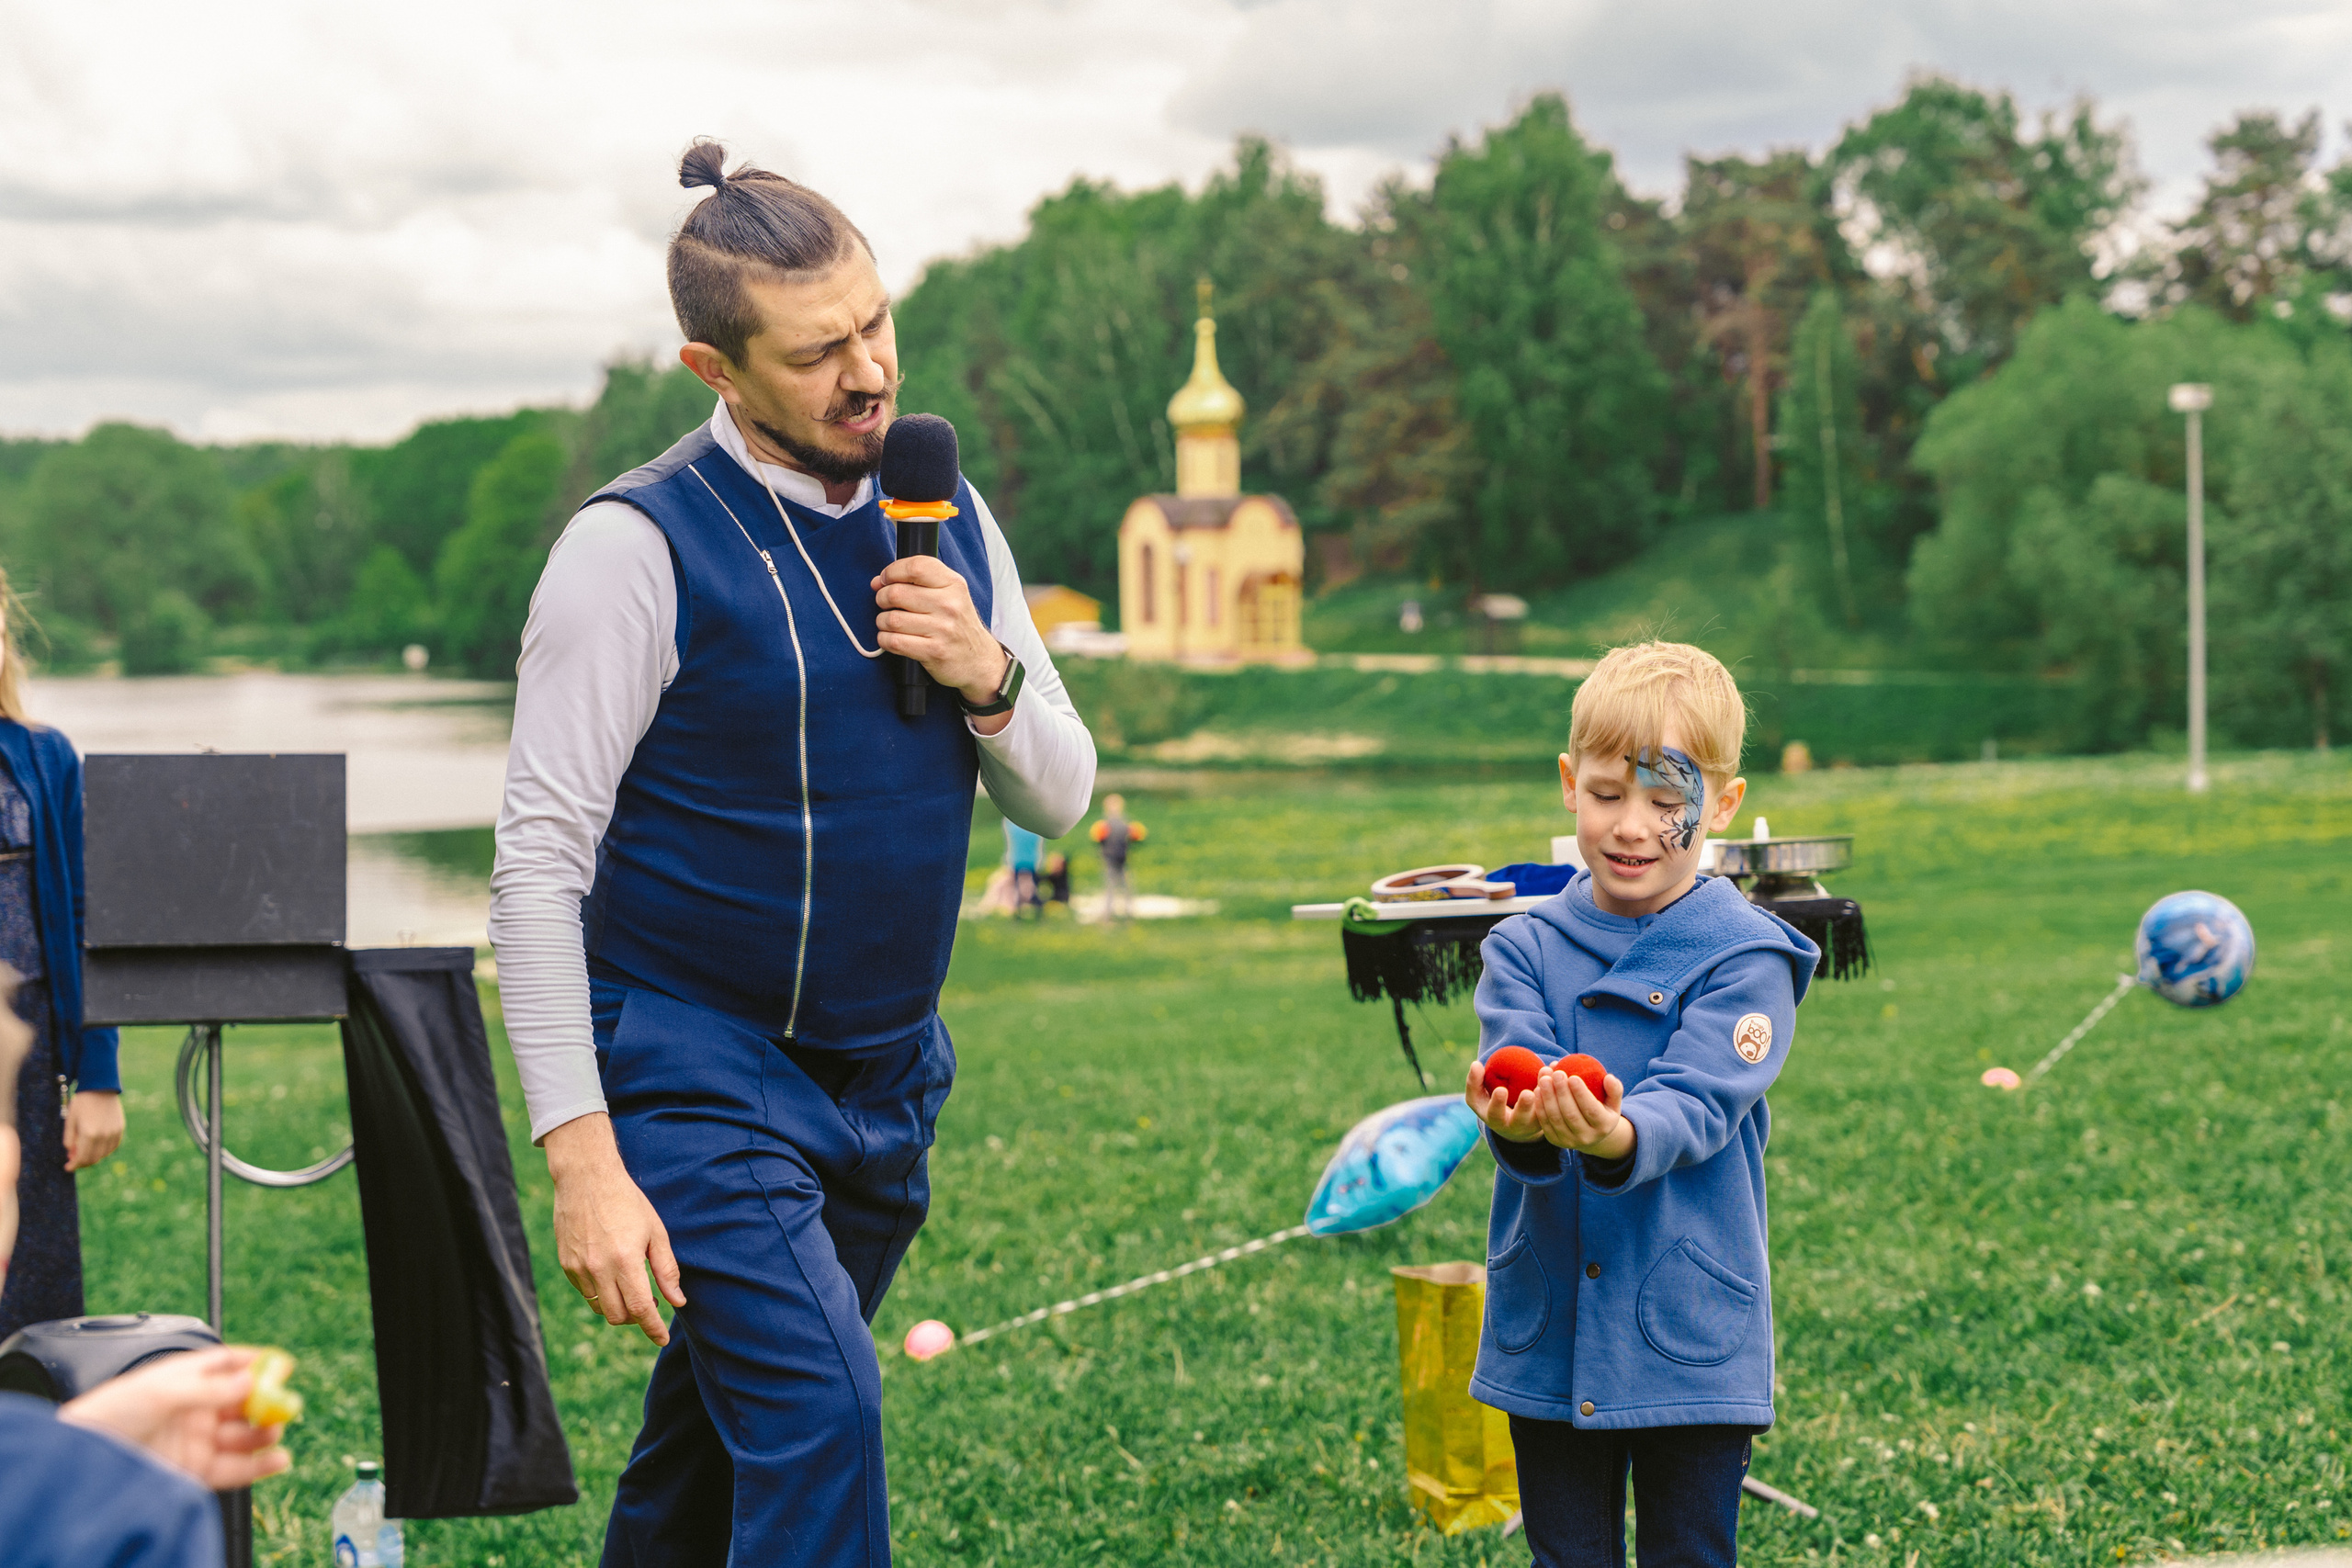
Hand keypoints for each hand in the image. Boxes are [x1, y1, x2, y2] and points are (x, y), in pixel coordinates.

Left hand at [58, 1346, 292, 1490]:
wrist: (80, 1463)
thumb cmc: (109, 1416)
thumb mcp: (161, 1391)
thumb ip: (210, 1388)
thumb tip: (251, 1381)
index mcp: (183, 1378)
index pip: (227, 1365)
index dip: (256, 1364)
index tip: (283, 1365)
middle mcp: (192, 1408)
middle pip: (241, 1402)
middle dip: (265, 1402)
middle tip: (284, 1405)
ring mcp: (194, 1441)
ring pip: (241, 1435)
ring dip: (263, 1433)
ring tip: (274, 1431)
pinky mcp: (194, 1471)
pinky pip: (235, 1468)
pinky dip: (259, 1466)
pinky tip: (277, 1459)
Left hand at [64, 1089, 123, 1170]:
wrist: (100, 1088)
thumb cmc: (82, 1103)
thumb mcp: (70, 1121)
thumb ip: (69, 1140)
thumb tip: (72, 1155)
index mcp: (89, 1134)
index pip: (81, 1158)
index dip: (74, 1165)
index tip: (67, 1168)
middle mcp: (103, 1136)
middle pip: (93, 1159)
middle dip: (82, 1163)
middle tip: (74, 1161)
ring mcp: (114, 1132)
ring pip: (104, 1154)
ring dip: (93, 1157)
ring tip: (85, 1152)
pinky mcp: (120, 1129)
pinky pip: (113, 1146)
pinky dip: (104, 1150)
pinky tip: (96, 1147)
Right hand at [545, 1114, 685, 1344]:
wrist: (587, 1179)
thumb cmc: (628, 1202)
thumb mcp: (656, 1231)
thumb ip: (666, 1269)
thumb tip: (677, 1301)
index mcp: (625, 1260)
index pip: (640, 1308)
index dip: (653, 1328)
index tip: (662, 1339)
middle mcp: (599, 1268)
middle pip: (618, 1316)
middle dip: (636, 1318)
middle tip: (649, 1303)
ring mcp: (579, 1268)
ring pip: (600, 1307)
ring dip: (618, 1307)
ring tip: (631, 1288)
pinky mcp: (566, 1264)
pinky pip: (585, 1292)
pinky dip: (601, 1293)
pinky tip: (611, 1274)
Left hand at [868, 556, 1010, 727]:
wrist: (978, 659)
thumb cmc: (957, 624)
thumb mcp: (950, 593)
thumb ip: (919, 581)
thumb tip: (878, 581)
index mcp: (953, 584)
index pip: (915, 567)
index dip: (892, 572)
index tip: (885, 580)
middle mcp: (949, 605)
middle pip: (896, 593)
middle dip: (882, 598)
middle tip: (886, 605)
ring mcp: (942, 629)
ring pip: (891, 619)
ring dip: (882, 622)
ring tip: (891, 624)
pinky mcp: (933, 651)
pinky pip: (893, 641)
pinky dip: (885, 640)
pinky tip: (892, 638)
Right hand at [1463, 1057, 1548, 1143]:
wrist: (1513, 1124)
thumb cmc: (1491, 1104)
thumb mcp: (1480, 1097)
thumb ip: (1475, 1082)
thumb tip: (1475, 1064)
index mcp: (1496, 1120)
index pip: (1494, 1114)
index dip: (1497, 1103)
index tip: (1501, 1090)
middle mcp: (1515, 1125)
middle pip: (1520, 1119)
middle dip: (1523, 1107)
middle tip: (1528, 1093)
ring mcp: (1532, 1124)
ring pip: (1540, 1113)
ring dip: (1544, 1096)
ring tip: (1546, 1078)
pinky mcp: (1546, 1119)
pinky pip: (1552, 1106)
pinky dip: (1555, 1089)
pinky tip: (1556, 1071)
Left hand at [1530, 1066, 1635, 1160]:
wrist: (1590, 1133)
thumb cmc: (1602, 1109)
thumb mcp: (1613, 1101)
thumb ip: (1614, 1089)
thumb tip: (1609, 1078)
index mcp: (1603, 1126)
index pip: (1591, 1110)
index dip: (1581, 1093)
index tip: (1572, 1076)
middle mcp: (1587, 1137)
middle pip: (1571, 1114)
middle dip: (1562, 1093)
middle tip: (1557, 1073)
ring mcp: (1570, 1141)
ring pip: (1556, 1119)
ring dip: (1548, 1098)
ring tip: (1544, 1079)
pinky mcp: (1556, 1141)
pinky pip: (1545, 1123)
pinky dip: (1540, 1106)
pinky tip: (1537, 1090)